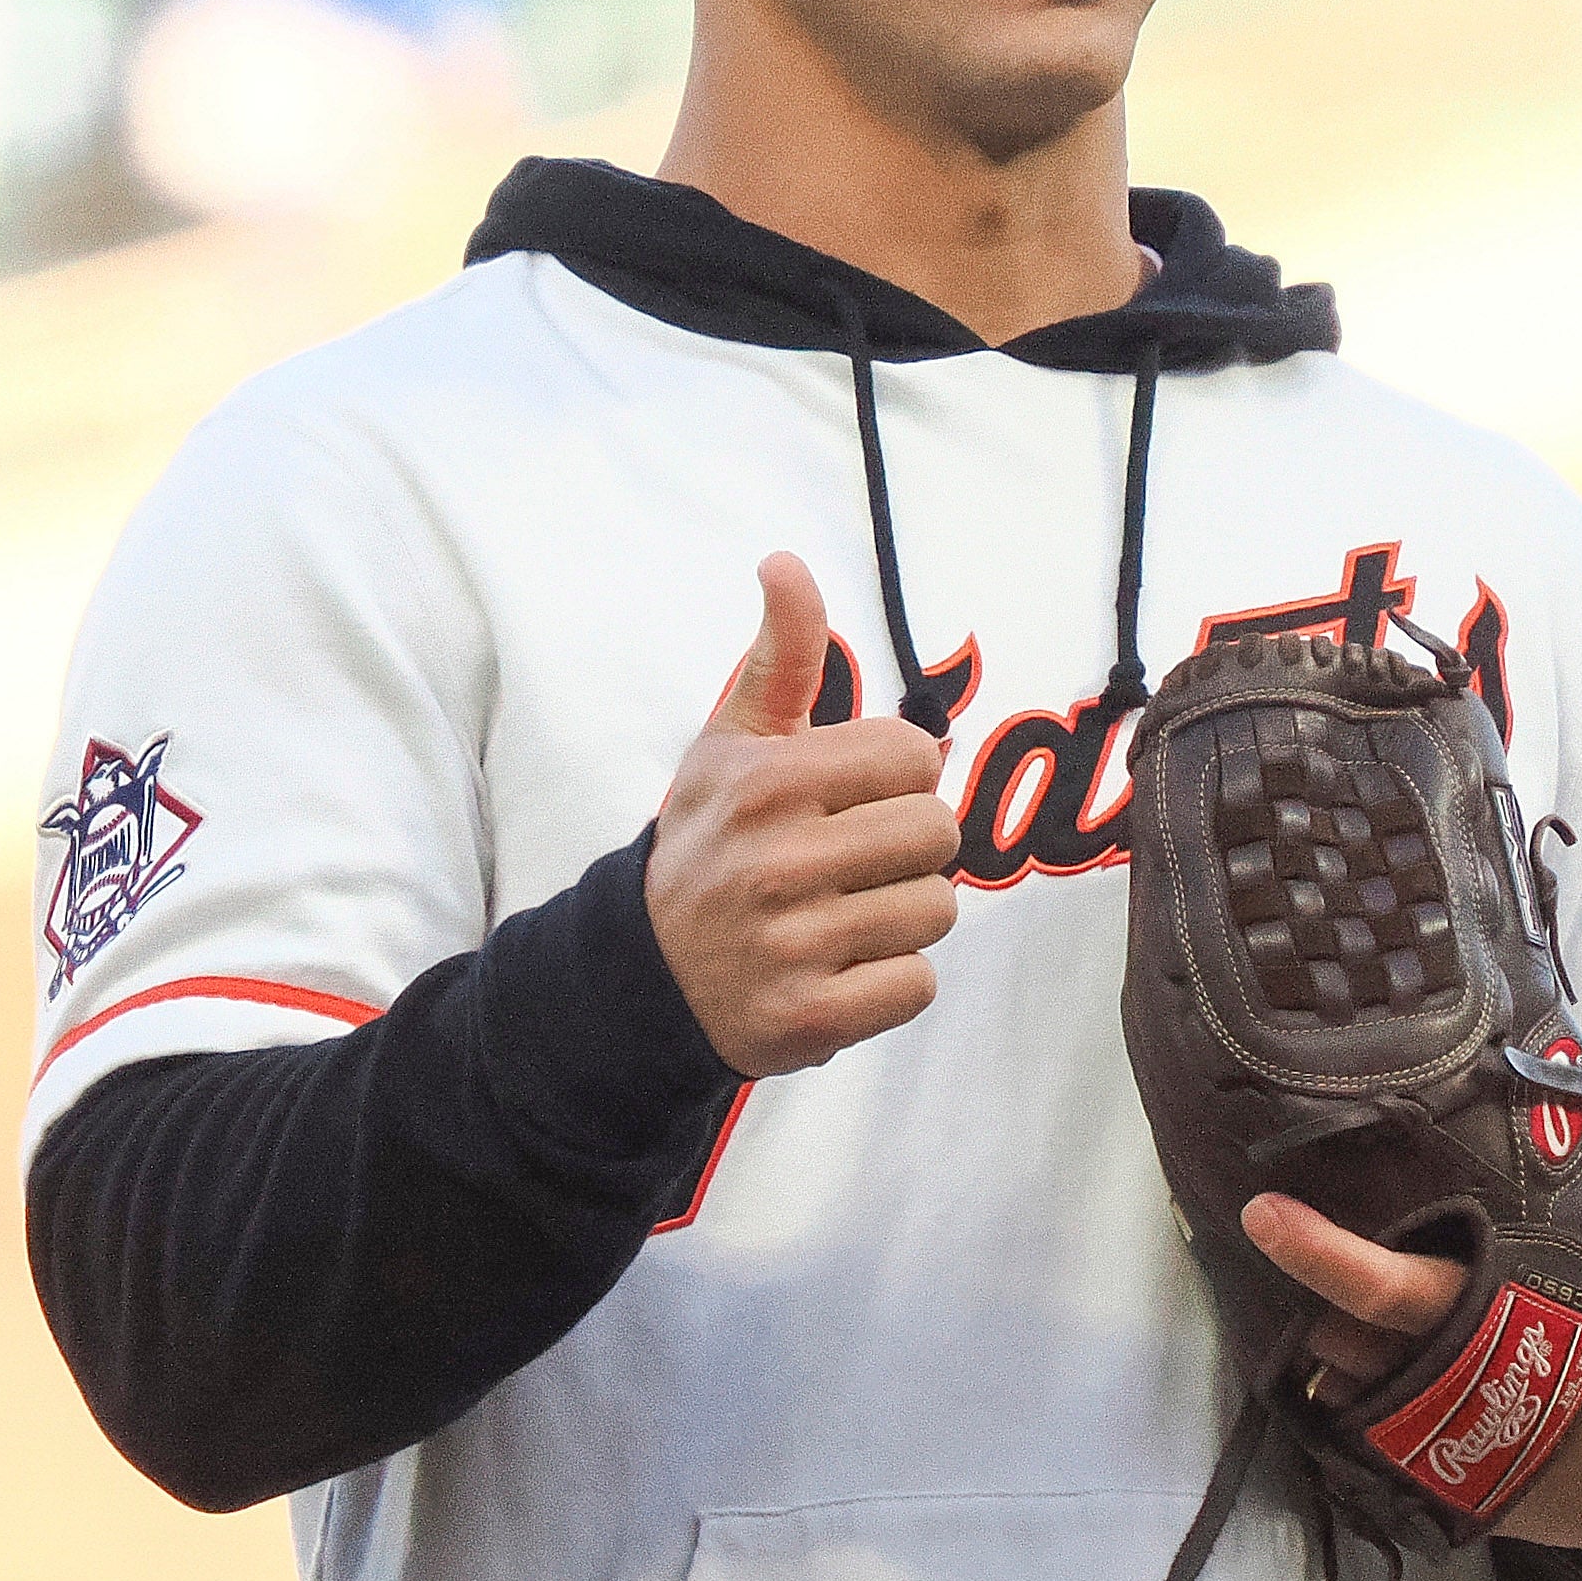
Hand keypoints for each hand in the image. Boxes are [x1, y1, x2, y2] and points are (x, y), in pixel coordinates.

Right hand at [647, 553, 961, 1078]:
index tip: (848, 798)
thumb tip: (785, 561)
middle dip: (904, 847)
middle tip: (847, 864)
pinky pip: (917, 985)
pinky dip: (889, 982)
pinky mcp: (810, 1019)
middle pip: (937, 834)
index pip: (918, 756)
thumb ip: (780, 655)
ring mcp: (793, 946)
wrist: (644, 976)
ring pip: (935, 911)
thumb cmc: (708, 842)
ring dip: (900, 916)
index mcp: (768, 782)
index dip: (897, 777)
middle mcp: (777, 861)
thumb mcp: (731, 742)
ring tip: (840, 916)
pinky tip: (837, 969)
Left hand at [1238, 1191, 1581, 1556]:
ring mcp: (1425, 1437)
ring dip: (1333, 1349)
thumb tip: (1523, 1091)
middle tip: (1309, 1247)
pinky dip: (1353, 1395)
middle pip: (1337, 1335)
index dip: (1321, 1251)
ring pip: (1338, 1381)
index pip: (1388, 1286)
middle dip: (1317, 1296)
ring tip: (1357, 1316)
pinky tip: (1377, 1371)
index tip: (1262, 1213)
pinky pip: (1354, 1429)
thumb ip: (1548, 1196)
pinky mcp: (1419, 1477)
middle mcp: (1444, 1378)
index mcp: (1492, 1311)